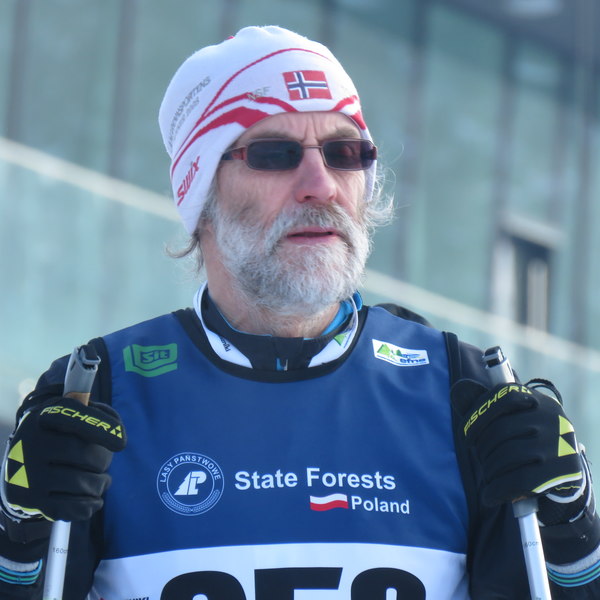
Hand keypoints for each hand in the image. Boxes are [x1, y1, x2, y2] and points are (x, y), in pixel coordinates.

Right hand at [1, 396, 125, 521]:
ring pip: (79, 483)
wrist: (19, 466)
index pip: (75, 418)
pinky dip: (89, 505)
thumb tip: (115, 429)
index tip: (122, 444)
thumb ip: (96, 414)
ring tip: (103, 481)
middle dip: (102, 461)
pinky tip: (95, 500)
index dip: (102, 429)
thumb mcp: (71, 416)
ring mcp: (28, 474)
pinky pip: (69, 507)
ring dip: (100, 484)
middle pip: (82, 454)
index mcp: (43, 417)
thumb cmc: (59, 435)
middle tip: (104, 464)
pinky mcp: (30, 500)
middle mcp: (31, 444)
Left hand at [459, 381, 583, 507]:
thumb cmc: (527, 442)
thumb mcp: (512, 420)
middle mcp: (552, 417)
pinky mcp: (563, 471)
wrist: (564, 474)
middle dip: (483, 448)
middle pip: (501, 429)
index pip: (503, 396)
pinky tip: (489, 496)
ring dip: (490, 470)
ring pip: (509, 454)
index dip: (478, 416)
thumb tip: (458, 389)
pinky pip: (521, 480)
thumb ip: (485, 405)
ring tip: (487, 477)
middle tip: (480, 460)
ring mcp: (559, 444)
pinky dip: (499, 489)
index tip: (467, 438)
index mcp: (537, 400)